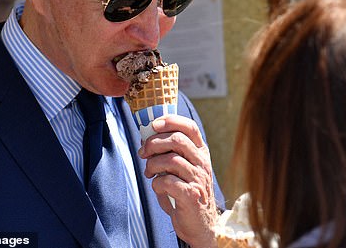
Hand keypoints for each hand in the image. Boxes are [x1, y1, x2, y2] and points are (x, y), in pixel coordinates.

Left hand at [138, 114, 217, 247]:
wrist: (201, 224)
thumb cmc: (187, 192)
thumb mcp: (184, 169)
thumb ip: (172, 153)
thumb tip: (147, 138)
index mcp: (201, 153)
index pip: (190, 127)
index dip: (171, 121)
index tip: (154, 124)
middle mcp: (202, 163)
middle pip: (178, 140)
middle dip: (154, 143)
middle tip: (143, 152)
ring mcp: (198, 178)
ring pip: (170, 160)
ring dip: (152, 165)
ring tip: (149, 173)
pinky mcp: (191, 195)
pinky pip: (168, 181)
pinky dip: (157, 184)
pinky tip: (158, 188)